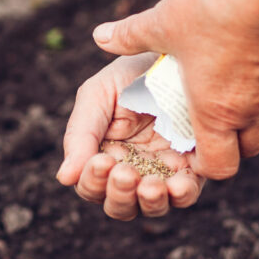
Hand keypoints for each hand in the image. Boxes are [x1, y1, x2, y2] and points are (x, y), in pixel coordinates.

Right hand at [56, 54, 205, 219]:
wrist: (176, 52)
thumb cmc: (131, 73)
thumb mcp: (97, 96)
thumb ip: (79, 136)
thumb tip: (64, 179)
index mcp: (104, 153)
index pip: (92, 186)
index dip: (93, 182)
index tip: (102, 161)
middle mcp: (133, 168)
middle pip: (120, 205)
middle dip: (119, 195)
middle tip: (124, 173)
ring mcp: (164, 170)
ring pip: (152, 207)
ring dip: (148, 202)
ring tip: (151, 186)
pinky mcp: (195, 166)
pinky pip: (187, 193)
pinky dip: (181, 194)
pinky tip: (178, 184)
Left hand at [91, 0, 258, 179]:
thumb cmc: (215, 2)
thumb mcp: (164, 20)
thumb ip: (131, 35)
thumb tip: (100, 37)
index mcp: (216, 110)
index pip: (219, 167)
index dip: (204, 164)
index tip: (190, 145)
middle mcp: (254, 108)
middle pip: (249, 150)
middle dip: (231, 142)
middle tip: (209, 115)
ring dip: (251, 109)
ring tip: (229, 79)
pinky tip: (254, 48)